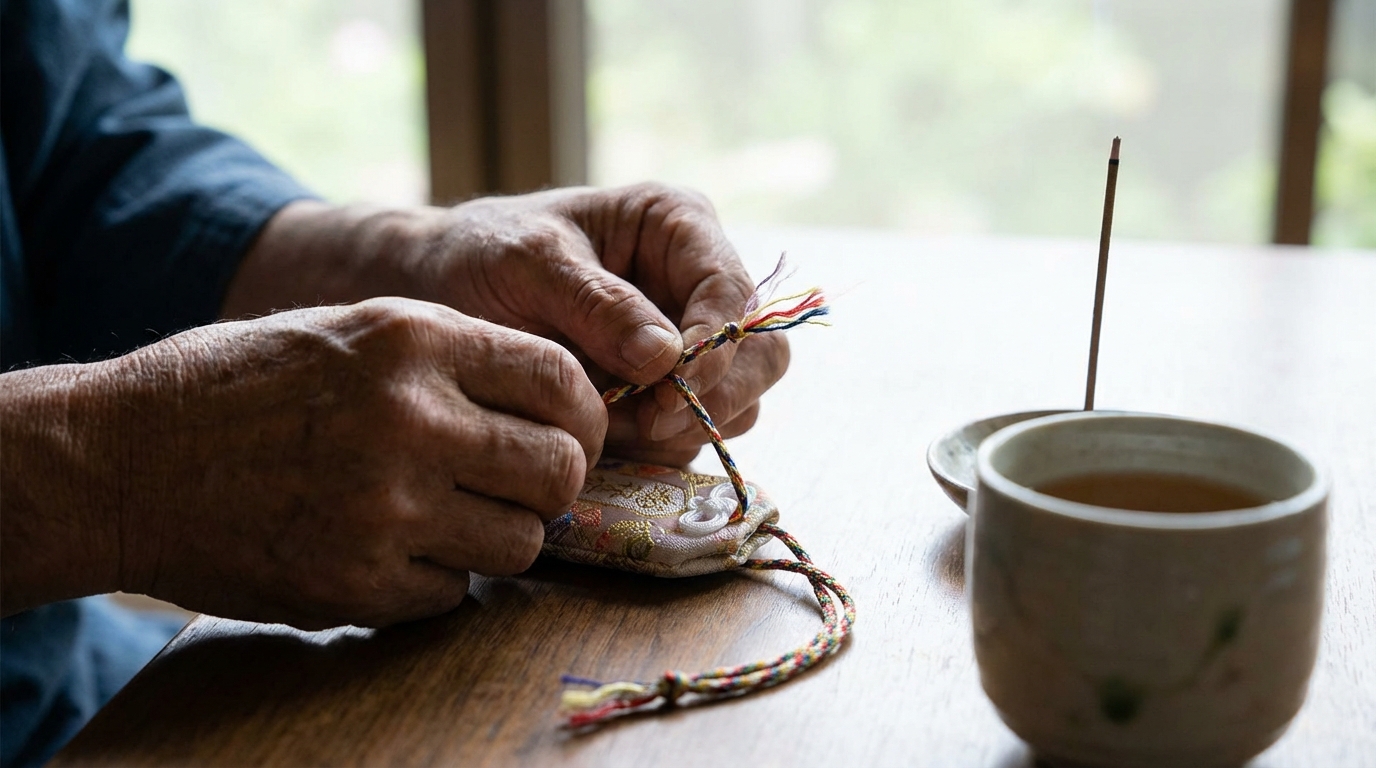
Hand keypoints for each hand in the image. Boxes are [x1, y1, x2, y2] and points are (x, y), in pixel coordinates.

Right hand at [0, 298, 604, 627]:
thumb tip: (557, 397)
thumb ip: (455, 356)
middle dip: (550, 482)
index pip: (561, 380)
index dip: (582, 415)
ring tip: (448, 516)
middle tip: (516, 484)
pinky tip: (392, 549)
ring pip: (521, 543)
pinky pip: (454, 594)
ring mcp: (385, 509)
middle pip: (557, 470)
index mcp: (413, 341)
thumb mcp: (352, 329)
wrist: (124, 459)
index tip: (569, 433)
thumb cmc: (241, 385)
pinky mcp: (356, 584)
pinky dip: (437, 579)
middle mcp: (410, 421)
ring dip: (498, 536)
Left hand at [223, 183, 790, 465]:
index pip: (732, 288)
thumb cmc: (479, 256)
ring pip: (739, 405)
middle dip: (712, 396)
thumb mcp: (525, 261)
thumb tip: (667, 356)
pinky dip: (659, 448)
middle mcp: (698, 286)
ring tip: (605, 424)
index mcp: (678, 226)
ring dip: (682, 428)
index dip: (718, 344)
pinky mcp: (670, 395)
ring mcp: (691, 346)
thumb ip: (595, 302)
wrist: (438, 296)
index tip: (669, 386)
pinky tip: (603, 438)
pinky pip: (695, 435)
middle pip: (761, 354)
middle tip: (643, 421)